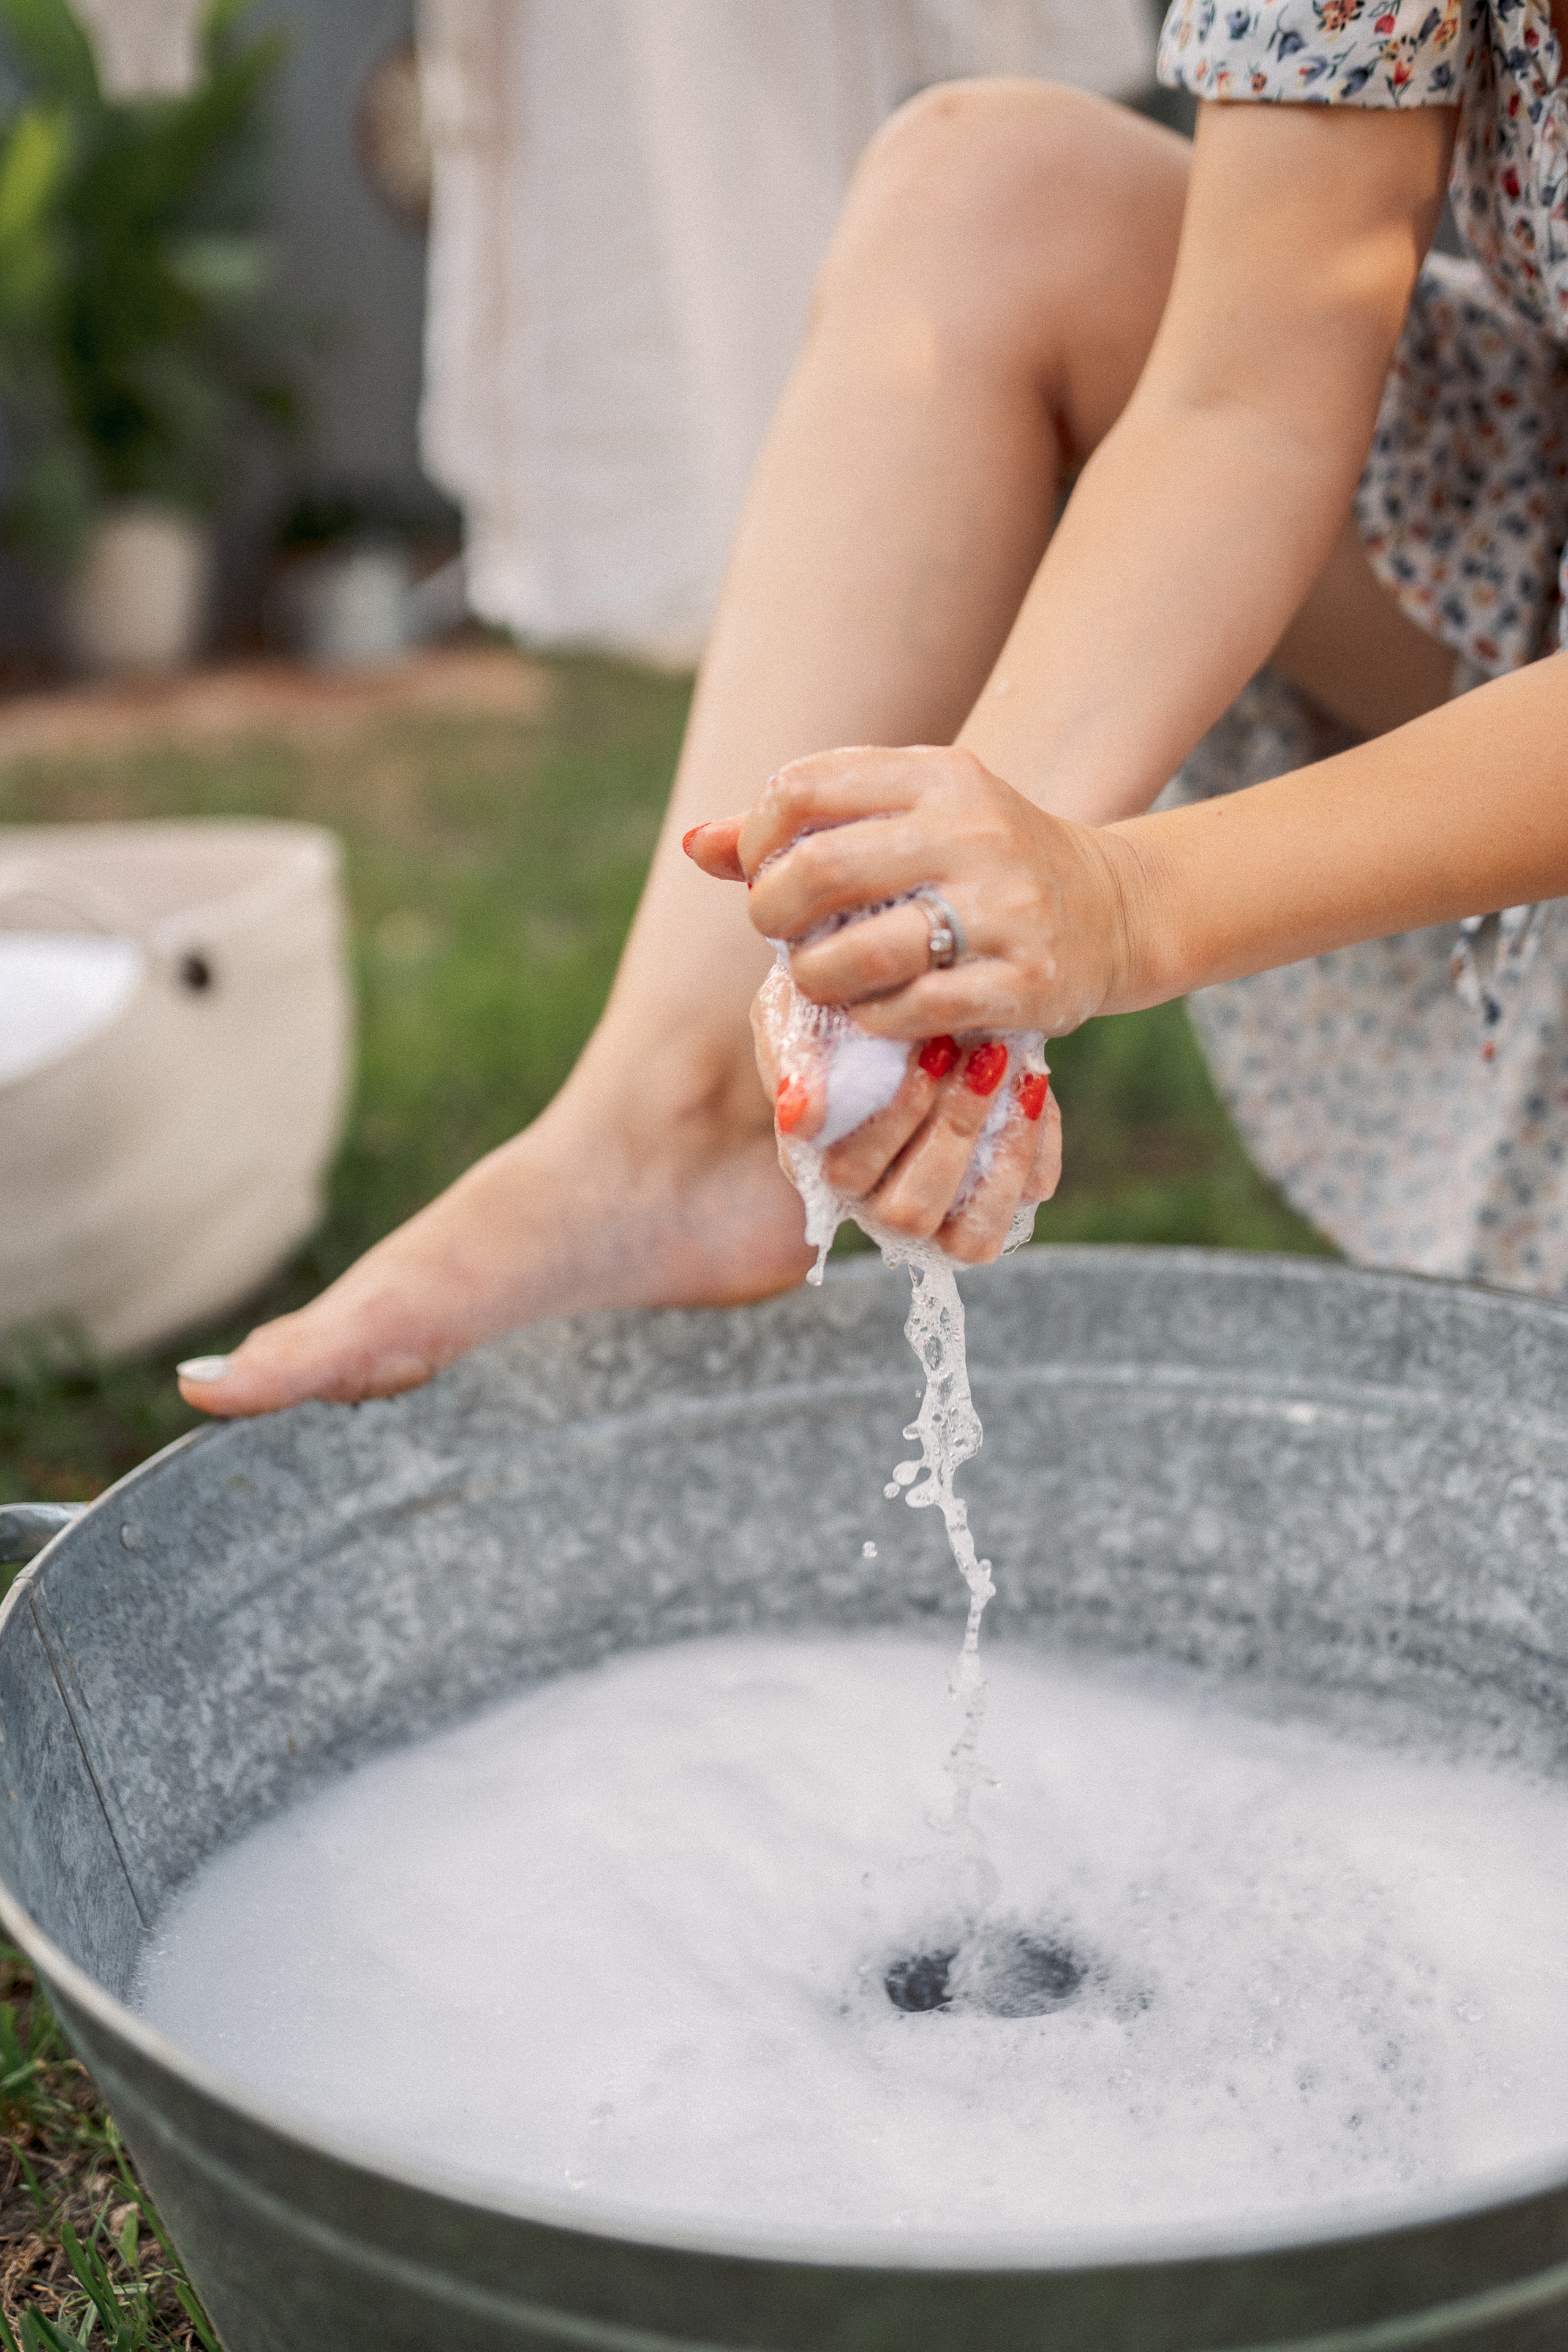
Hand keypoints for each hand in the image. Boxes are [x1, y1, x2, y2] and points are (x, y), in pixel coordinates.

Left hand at [686, 743, 1133, 1041]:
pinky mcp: (1028, 982)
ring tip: (820, 981)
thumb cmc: (981, 866)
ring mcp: (1007, 908)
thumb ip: (806, 828)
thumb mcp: (909, 820)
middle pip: (819, 870)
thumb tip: (697, 845)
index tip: (764, 873)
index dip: (757, 837)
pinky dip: (874, 1021)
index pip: (802, 787)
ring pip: (860, 952)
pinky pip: (912, 1011)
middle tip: (780, 936)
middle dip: (772, 914)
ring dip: (815, 978)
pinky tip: (876, 1014)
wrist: (1114, 909)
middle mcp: (974, 831)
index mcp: (938, 774)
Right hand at [746, 960, 1060, 1264]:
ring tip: (1008, 1067)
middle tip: (978, 1051)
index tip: (930, 1048)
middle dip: (951, 1127)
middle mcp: (880, 1204)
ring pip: (969, 1236)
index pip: (849, 1174)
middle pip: (909, 1213)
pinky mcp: (1001, 1196)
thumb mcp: (801, 1009)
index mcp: (827, 1166)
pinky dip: (1035, 1145)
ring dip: (998, 1154)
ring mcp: (943, 1213)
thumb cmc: (848, 1003)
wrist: (924, 985)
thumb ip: (790, 1054)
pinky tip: (1031, 1084)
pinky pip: (1029, 1193)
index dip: (890, 1124)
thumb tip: (799, 1115)